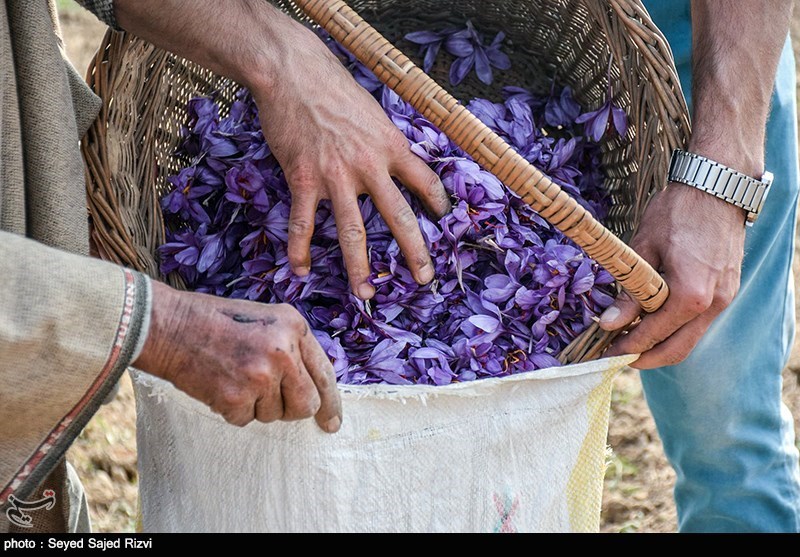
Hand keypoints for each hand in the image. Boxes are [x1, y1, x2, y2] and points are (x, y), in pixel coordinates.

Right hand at [133, 281, 341, 431]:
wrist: (169, 325)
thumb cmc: (217, 322)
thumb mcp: (266, 320)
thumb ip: (293, 347)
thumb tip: (315, 387)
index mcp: (294, 327)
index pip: (324, 373)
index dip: (330, 403)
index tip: (331, 422)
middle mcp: (283, 351)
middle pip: (307, 404)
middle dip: (291, 409)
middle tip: (270, 401)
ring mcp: (260, 375)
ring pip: (275, 414)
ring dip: (257, 405)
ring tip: (235, 376)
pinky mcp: (236, 397)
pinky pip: (246, 420)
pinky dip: (232, 409)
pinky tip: (220, 384)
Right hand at [248, 21, 450, 299]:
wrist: (292, 72)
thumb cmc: (333, 86)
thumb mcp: (372, 111)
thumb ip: (384, 140)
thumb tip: (394, 159)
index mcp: (391, 146)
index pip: (426, 182)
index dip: (438, 202)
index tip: (444, 218)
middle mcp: (369, 166)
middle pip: (398, 218)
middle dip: (414, 252)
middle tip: (423, 279)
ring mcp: (335, 176)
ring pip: (352, 231)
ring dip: (359, 267)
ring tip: (366, 294)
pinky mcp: (303, 179)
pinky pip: (303, 223)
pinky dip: (300, 249)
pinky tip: (301, 269)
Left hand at [599, 183, 745, 368]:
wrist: (716, 186)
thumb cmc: (676, 212)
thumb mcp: (642, 251)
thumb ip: (629, 293)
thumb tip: (609, 324)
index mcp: (690, 295)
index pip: (653, 336)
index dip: (626, 348)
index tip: (604, 353)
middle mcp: (713, 303)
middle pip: (677, 350)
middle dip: (645, 358)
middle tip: (616, 357)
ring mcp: (724, 298)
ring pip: (690, 338)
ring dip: (661, 345)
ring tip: (630, 340)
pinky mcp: (726, 290)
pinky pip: (699, 322)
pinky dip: (675, 328)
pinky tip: (652, 320)